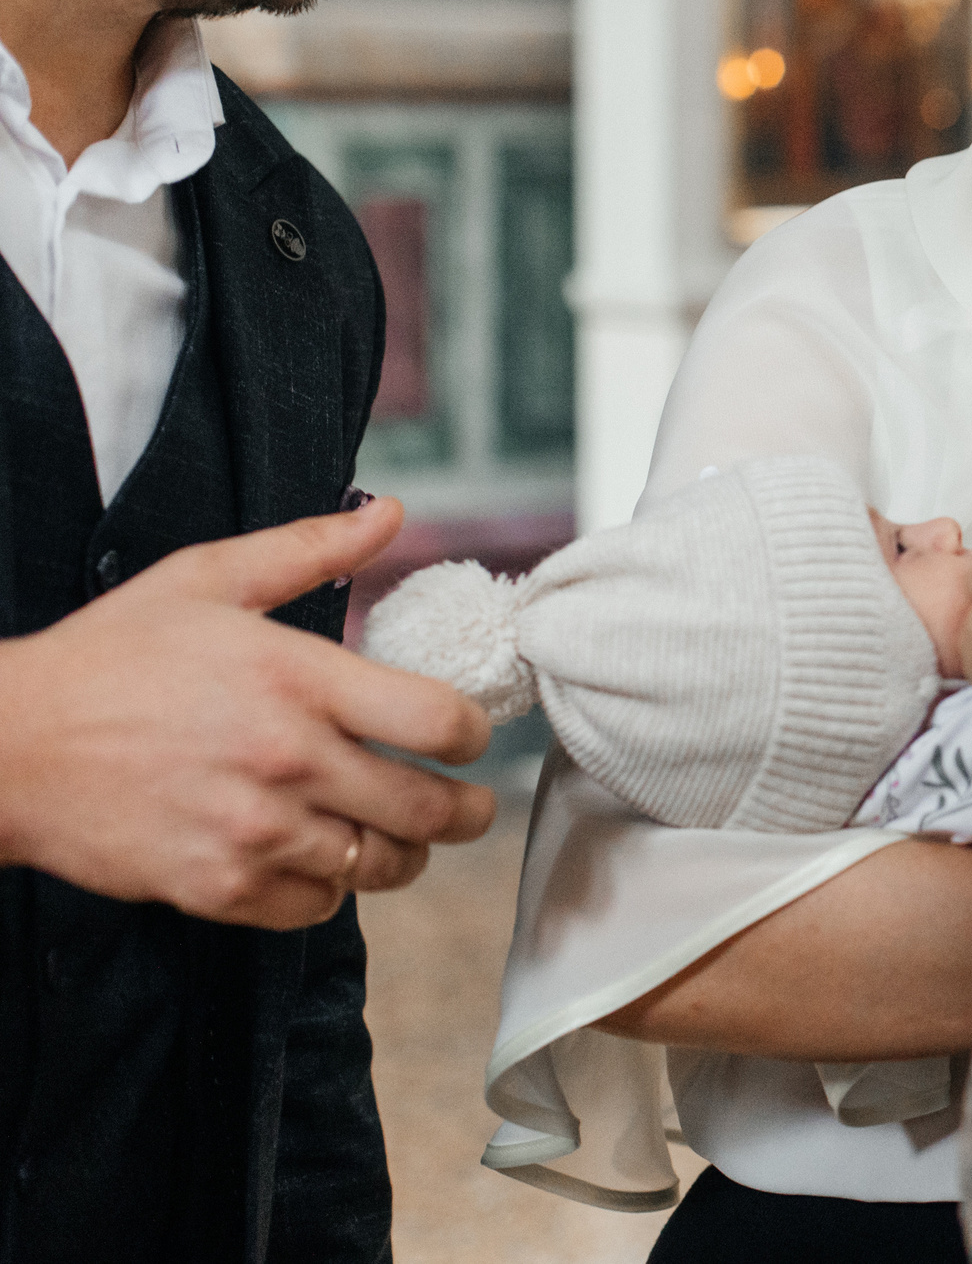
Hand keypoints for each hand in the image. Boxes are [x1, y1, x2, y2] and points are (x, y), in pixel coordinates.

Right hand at [0, 498, 495, 930]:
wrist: (7, 744)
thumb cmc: (108, 658)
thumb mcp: (206, 580)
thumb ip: (308, 549)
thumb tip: (389, 514)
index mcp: (298, 678)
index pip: (438, 722)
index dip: (472, 735)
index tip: (468, 738)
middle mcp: (288, 759)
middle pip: (428, 809)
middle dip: (466, 812)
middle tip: (471, 808)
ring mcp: (253, 829)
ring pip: (379, 866)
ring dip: (401, 855)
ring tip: (399, 837)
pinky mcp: (216, 886)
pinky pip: (315, 909)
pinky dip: (330, 891)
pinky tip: (321, 861)